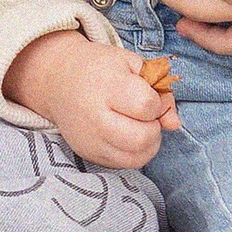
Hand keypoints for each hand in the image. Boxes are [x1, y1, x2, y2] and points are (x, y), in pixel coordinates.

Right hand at [2, 28, 177, 170]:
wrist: (58, 80)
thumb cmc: (100, 69)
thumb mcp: (133, 66)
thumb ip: (160, 91)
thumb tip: (173, 123)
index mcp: (107, 85)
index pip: (147, 106)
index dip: (157, 103)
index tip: (150, 97)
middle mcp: (94, 116)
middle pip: (143, 138)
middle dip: (154, 128)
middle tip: (146, 116)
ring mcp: (89, 139)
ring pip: (136, 158)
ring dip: (148, 144)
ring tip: (139, 127)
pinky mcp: (87, 153)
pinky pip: (122, 165)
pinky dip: (133, 153)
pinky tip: (126, 136)